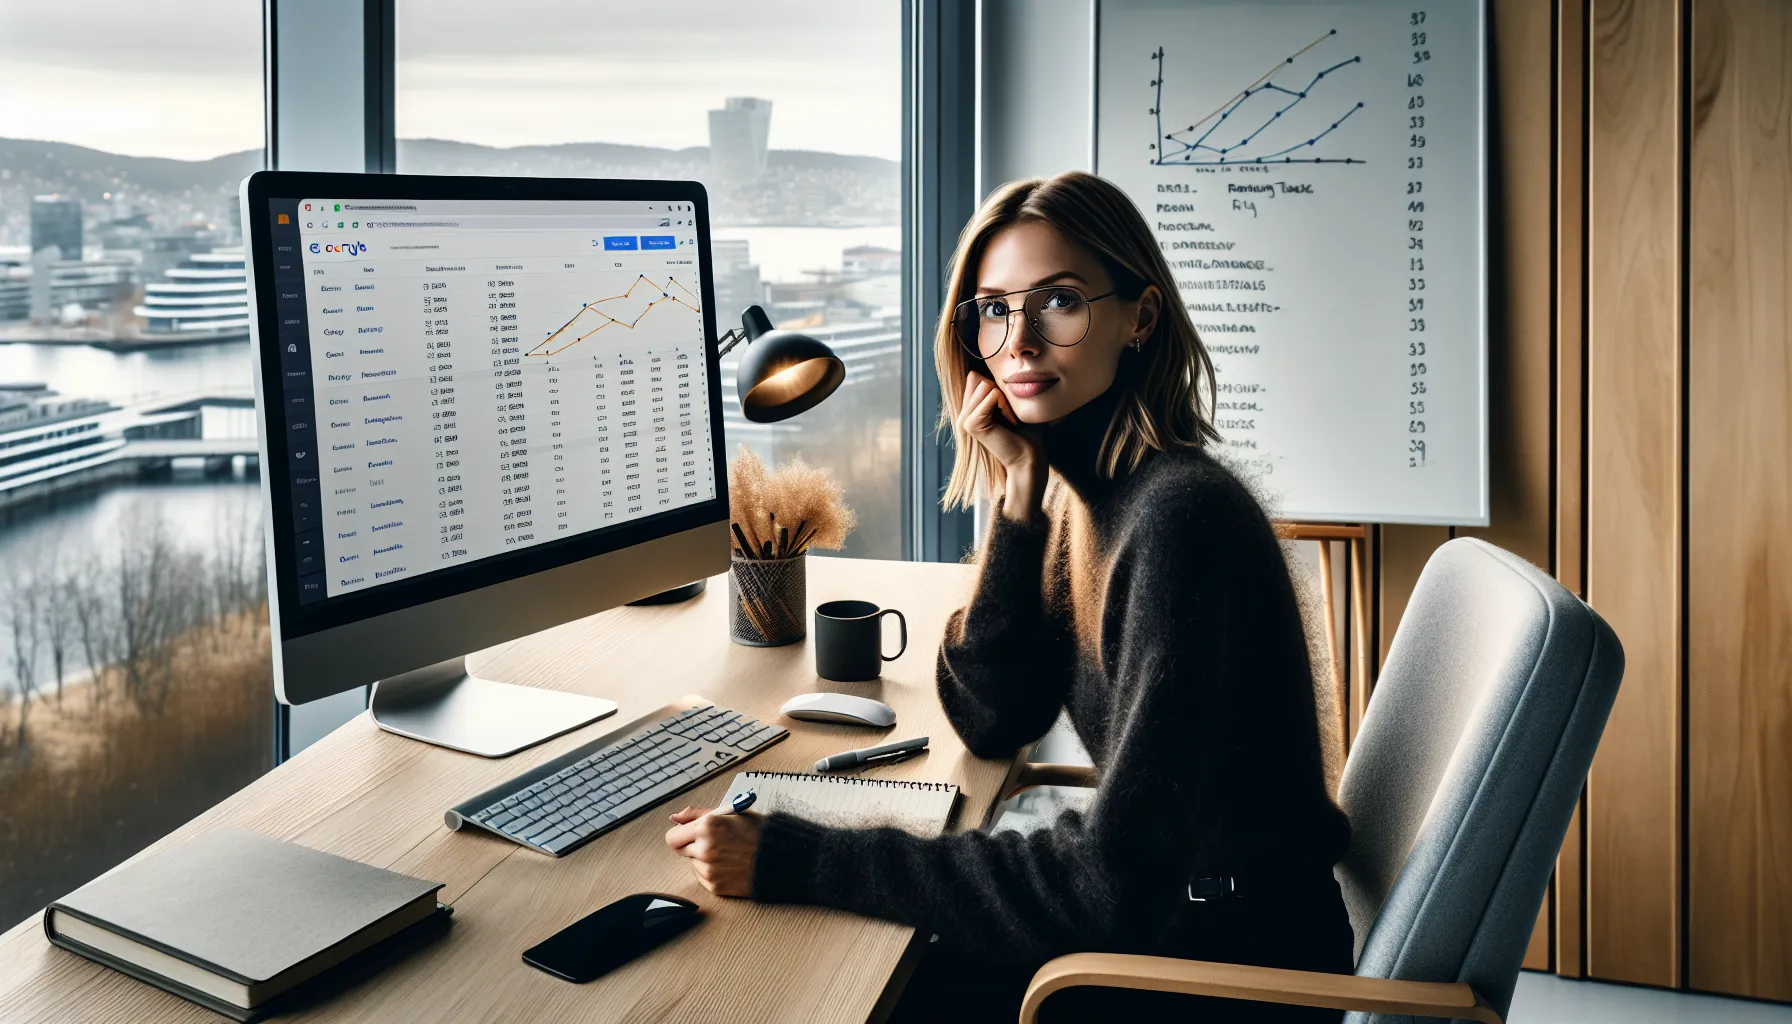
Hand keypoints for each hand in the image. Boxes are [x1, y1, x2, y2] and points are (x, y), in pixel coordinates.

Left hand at [665, 805, 762, 897]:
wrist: (780, 858)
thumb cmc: (757, 832)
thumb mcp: (729, 813)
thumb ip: (697, 814)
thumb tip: (675, 818)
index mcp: (707, 826)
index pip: (672, 836)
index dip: (681, 834)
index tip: (690, 833)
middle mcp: (704, 849)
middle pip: (680, 850)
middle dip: (692, 845)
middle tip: (714, 842)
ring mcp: (709, 869)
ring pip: (693, 863)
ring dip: (703, 858)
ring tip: (727, 853)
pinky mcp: (715, 885)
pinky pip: (702, 876)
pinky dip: (711, 871)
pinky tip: (729, 865)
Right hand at [956, 372, 1045, 521]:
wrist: (1028, 457)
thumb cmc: (1025, 432)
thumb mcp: (1008, 403)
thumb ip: (995, 387)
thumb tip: (983, 369)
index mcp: (970, 409)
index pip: (975, 376)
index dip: (995, 386)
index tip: (1007, 409)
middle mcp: (964, 413)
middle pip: (977, 378)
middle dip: (998, 391)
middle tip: (1009, 415)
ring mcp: (964, 419)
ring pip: (984, 384)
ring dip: (1003, 399)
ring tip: (1009, 419)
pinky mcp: (971, 424)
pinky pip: (990, 395)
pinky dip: (1004, 405)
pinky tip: (1008, 422)